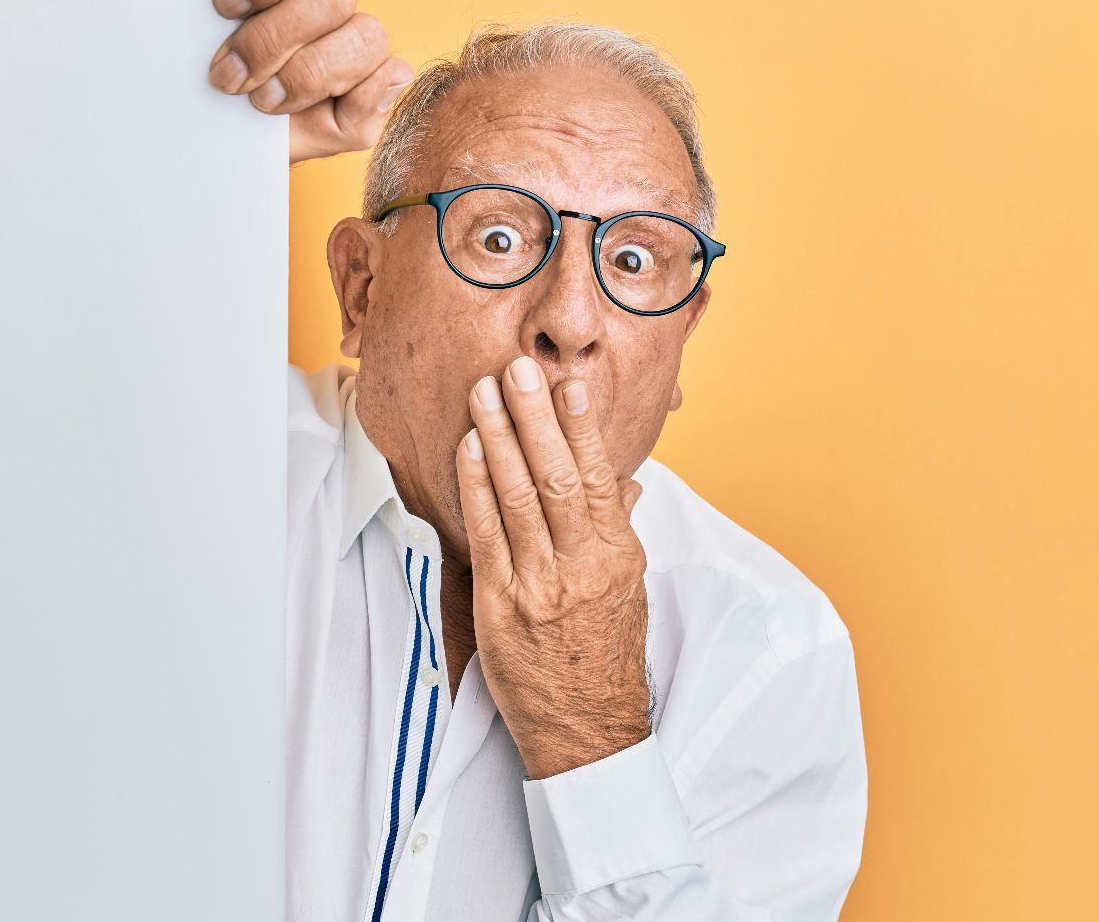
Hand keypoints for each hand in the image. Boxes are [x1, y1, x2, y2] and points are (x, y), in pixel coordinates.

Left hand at [209, 0, 411, 163]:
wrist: (219, 152)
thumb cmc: (206, 97)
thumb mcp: (189, 61)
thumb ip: (210, 27)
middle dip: (274, 12)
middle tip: (229, 60)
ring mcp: (351, 30)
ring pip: (355, 20)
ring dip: (303, 66)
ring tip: (257, 95)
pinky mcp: (374, 82)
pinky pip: (386, 72)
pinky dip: (358, 91)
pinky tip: (328, 105)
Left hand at [455, 355, 651, 779]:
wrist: (587, 730)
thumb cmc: (607, 656)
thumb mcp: (630, 591)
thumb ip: (622, 531)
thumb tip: (628, 484)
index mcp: (618, 557)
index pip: (601, 478)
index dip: (582, 429)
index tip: (569, 385)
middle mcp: (582, 567)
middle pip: (557, 478)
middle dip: (534, 418)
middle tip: (517, 369)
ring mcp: (540, 586)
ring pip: (518, 498)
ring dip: (498, 439)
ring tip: (484, 392)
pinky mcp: (502, 606)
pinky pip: (487, 535)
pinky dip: (476, 487)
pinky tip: (468, 449)